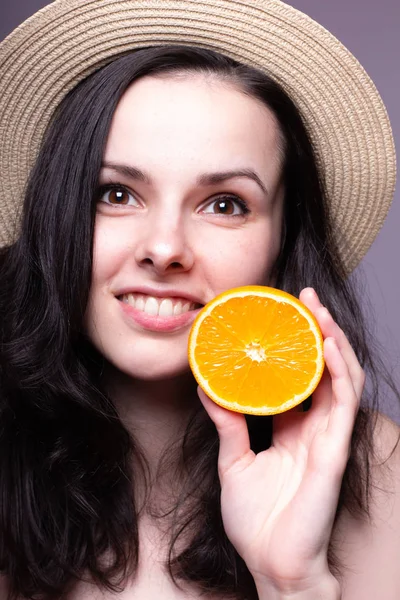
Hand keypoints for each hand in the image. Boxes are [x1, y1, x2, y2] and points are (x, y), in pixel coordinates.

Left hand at [198, 287, 363, 595]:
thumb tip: (207, 386)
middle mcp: (315, 428)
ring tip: (318, 310)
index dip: (296, 347)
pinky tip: (327, 346)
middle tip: (304, 298)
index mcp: (293, 429)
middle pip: (325, 369)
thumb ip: (226, 423)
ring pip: (341, 378)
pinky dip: (337, 372)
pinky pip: (342, 405)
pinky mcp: (333, 452)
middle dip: (320, 331)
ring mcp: (327, 438)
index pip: (300, 378)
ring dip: (333, 341)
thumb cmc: (256, 519)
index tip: (280, 316)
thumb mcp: (234, 460)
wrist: (270, 563)